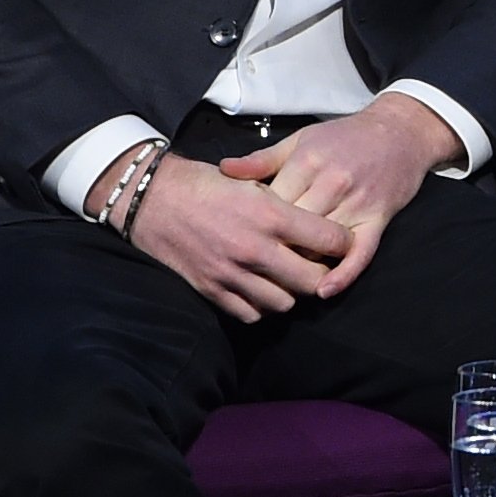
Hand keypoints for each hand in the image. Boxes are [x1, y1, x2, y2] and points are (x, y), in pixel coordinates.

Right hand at [123, 158, 361, 319]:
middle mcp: (254, 249)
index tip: (341, 241)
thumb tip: (321, 224)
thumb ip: (287, 205)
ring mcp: (232, 273)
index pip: (330, 240)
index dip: (343, 242)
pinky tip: (261, 289)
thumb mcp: (252, 182)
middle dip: (322, 274)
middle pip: (313, 281)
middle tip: (318, 265)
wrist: (152, 199)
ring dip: (291, 293)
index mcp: (270, 215)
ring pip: (285, 303)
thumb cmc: (206, 184)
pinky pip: (252, 314)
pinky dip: (260, 306)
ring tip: (288, 278)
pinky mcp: (212, 290)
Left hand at [224, 94, 463, 283]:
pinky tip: (324, 290)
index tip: (243, 236)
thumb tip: (223, 170)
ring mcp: (357, 203)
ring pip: (321, 245)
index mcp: (306, 163)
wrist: (400, 132)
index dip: (255, 224)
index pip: (271, 205)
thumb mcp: (300, 140)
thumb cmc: (345, 137)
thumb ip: (262, 159)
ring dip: (303, 263)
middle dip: (275, 247)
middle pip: (293, 230)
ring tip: (283, 277)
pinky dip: (344, 274)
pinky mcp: (378, 219)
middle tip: (258, 263)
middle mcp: (331, 184)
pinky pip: (360, 253)